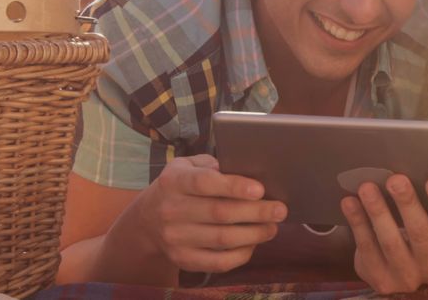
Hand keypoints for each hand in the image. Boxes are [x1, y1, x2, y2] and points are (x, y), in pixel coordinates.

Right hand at [133, 154, 287, 273]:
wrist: (147, 218)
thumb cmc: (181, 186)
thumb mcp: (188, 165)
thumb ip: (214, 165)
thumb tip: (249, 172)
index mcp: (174, 181)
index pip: (204, 183)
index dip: (234, 186)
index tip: (260, 189)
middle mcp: (171, 210)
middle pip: (220, 213)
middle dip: (256, 212)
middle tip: (280, 209)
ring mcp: (175, 238)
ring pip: (222, 239)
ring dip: (254, 234)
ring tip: (273, 226)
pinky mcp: (182, 259)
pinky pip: (218, 262)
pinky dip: (241, 254)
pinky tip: (254, 243)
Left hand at [341, 175, 427, 293]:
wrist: (407, 279)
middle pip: (420, 234)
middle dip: (407, 204)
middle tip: (395, 177)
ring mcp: (406, 278)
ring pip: (390, 243)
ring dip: (377, 213)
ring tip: (367, 186)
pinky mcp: (380, 280)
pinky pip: (366, 250)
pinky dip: (357, 225)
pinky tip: (349, 201)